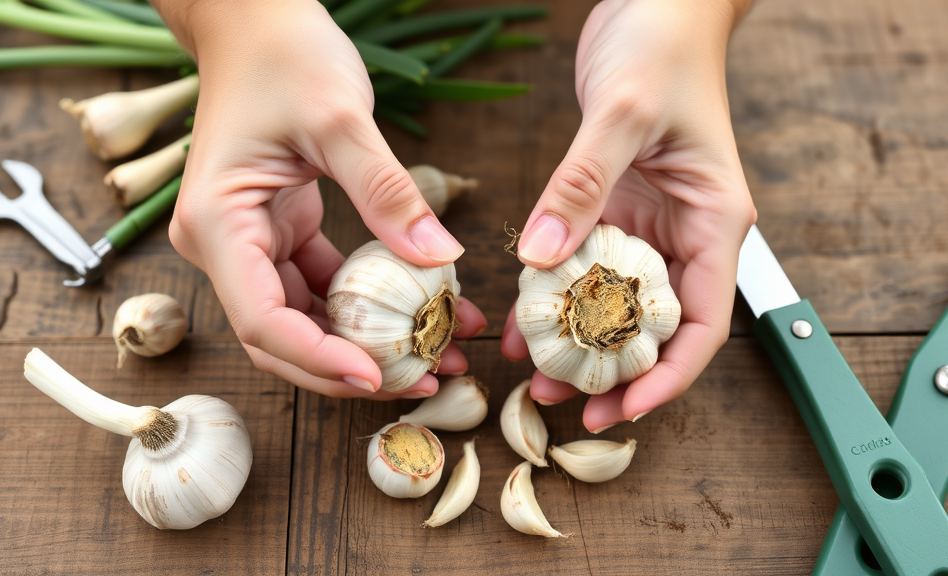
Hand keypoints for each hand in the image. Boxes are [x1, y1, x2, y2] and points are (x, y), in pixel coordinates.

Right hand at [153, 0, 485, 397]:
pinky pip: (324, 288)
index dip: (322, 361)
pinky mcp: (281, 235)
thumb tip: (440, 259)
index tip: (383, 378)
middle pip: (282, 338)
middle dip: (351, 368)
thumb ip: (386, 191)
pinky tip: (424, 312)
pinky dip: (370, 306)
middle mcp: (225, 246)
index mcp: (218, 224)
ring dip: (368, 344)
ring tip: (439, 356)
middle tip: (426, 380)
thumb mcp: (340, 117)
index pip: (264, 322)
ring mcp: (251, 244)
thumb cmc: (283, 54)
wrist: (258, 21)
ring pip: (306, 320)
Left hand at [502, 0, 755, 430]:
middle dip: (615, 373)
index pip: (705, 325)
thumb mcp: (623, 113)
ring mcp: (648, 225)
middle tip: (561, 399)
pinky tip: (519, 318)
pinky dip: (554, 295)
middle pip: (657, 328)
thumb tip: (540, 257)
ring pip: (615, 306)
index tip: (624, 410)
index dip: (668, 377)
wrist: (656, 0)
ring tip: (534, 374)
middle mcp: (684, 234)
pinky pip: (582, 266)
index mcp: (713, 222)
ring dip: (578, 343)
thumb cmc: (663, 45)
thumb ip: (582, 185)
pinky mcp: (613, 209)